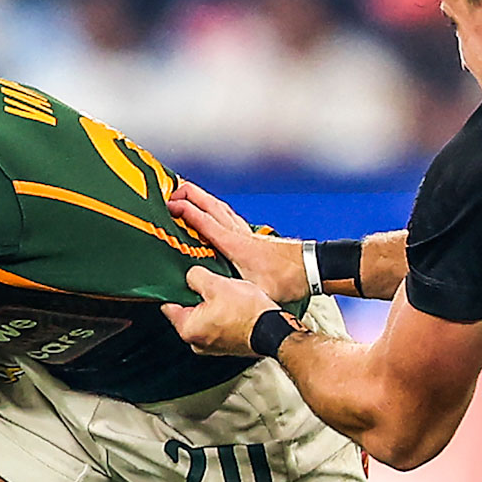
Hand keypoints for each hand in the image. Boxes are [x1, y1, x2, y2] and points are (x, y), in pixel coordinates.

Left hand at [162, 266, 280, 356]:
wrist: (274, 329)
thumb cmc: (248, 314)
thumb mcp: (216, 284)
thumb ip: (195, 277)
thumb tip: (191, 276)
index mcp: (188, 330)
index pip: (169, 306)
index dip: (174, 289)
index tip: (179, 280)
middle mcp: (198, 342)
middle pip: (187, 312)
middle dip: (196, 297)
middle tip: (209, 284)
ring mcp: (213, 346)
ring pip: (204, 319)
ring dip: (212, 306)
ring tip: (225, 294)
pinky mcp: (228, 345)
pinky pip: (219, 326)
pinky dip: (224, 315)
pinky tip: (235, 305)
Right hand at [166, 181, 309, 302]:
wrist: (312, 268)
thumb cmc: (287, 279)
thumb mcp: (256, 289)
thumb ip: (232, 290)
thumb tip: (211, 294)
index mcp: (235, 245)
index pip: (205, 222)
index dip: (186, 211)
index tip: (169, 203)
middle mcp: (239, 234)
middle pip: (211, 206)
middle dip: (190, 194)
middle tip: (172, 187)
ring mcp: (246, 233)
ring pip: (220, 208)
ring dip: (202, 198)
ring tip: (187, 192)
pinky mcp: (253, 236)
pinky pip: (229, 216)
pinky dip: (216, 208)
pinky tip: (214, 210)